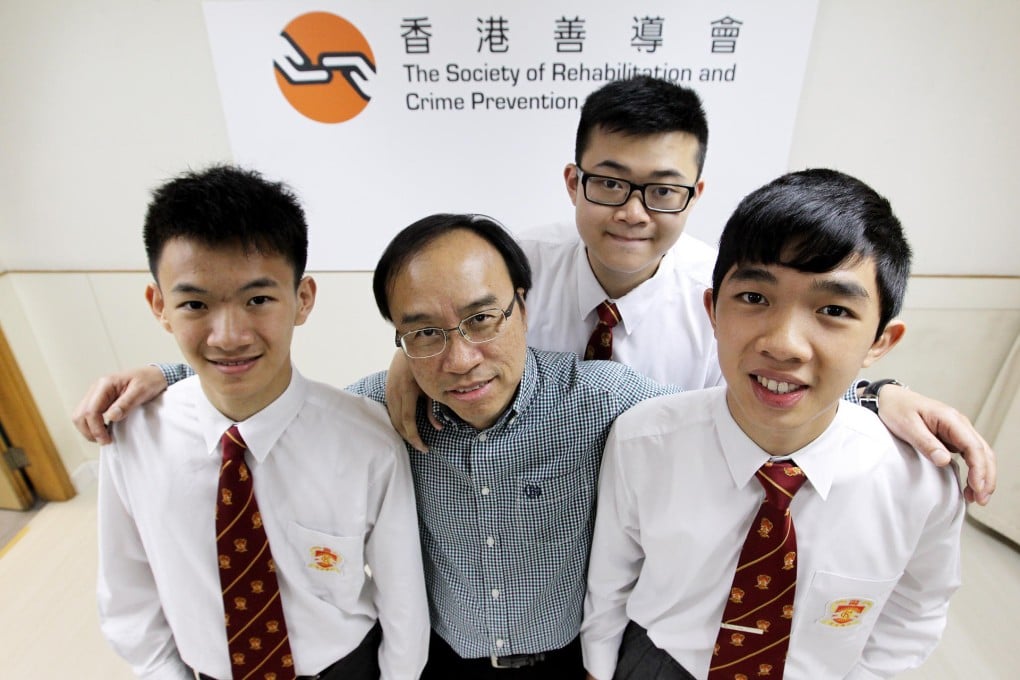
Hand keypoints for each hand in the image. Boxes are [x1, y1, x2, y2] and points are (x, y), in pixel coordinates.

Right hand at [71, 366, 169, 444]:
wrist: (154, 374)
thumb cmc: (149, 380)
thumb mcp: (141, 391)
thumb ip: (126, 403)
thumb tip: (111, 417)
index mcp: (105, 384)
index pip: (90, 410)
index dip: (96, 428)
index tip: (106, 440)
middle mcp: (96, 388)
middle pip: (80, 415)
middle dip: (89, 431)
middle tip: (104, 441)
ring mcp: (96, 394)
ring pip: (81, 416)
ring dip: (89, 430)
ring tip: (104, 438)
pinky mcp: (100, 400)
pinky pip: (88, 415)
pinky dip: (92, 425)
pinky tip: (104, 430)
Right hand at [384, 350, 440, 451]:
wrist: (412, 345)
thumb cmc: (427, 365)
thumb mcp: (432, 387)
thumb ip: (433, 409)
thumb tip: (438, 428)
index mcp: (407, 390)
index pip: (408, 421)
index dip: (415, 437)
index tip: (424, 448)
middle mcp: (395, 391)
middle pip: (398, 422)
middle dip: (409, 438)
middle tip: (421, 447)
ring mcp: (389, 390)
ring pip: (392, 418)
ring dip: (402, 431)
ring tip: (414, 439)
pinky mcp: (388, 388)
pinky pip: (391, 410)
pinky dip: (398, 421)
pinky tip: (406, 426)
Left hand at [876, 384, 995, 503]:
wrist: (890, 399)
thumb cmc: (897, 409)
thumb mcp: (907, 426)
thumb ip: (925, 443)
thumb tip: (944, 460)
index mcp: (951, 419)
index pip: (973, 446)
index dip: (979, 469)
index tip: (976, 487)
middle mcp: (959, 424)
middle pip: (983, 452)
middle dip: (987, 477)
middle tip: (981, 499)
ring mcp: (957, 431)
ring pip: (980, 455)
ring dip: (983, 476)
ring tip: (977, 497)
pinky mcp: (952, 438)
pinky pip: (970, 455)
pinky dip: (975, 471)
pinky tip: (970, 485)